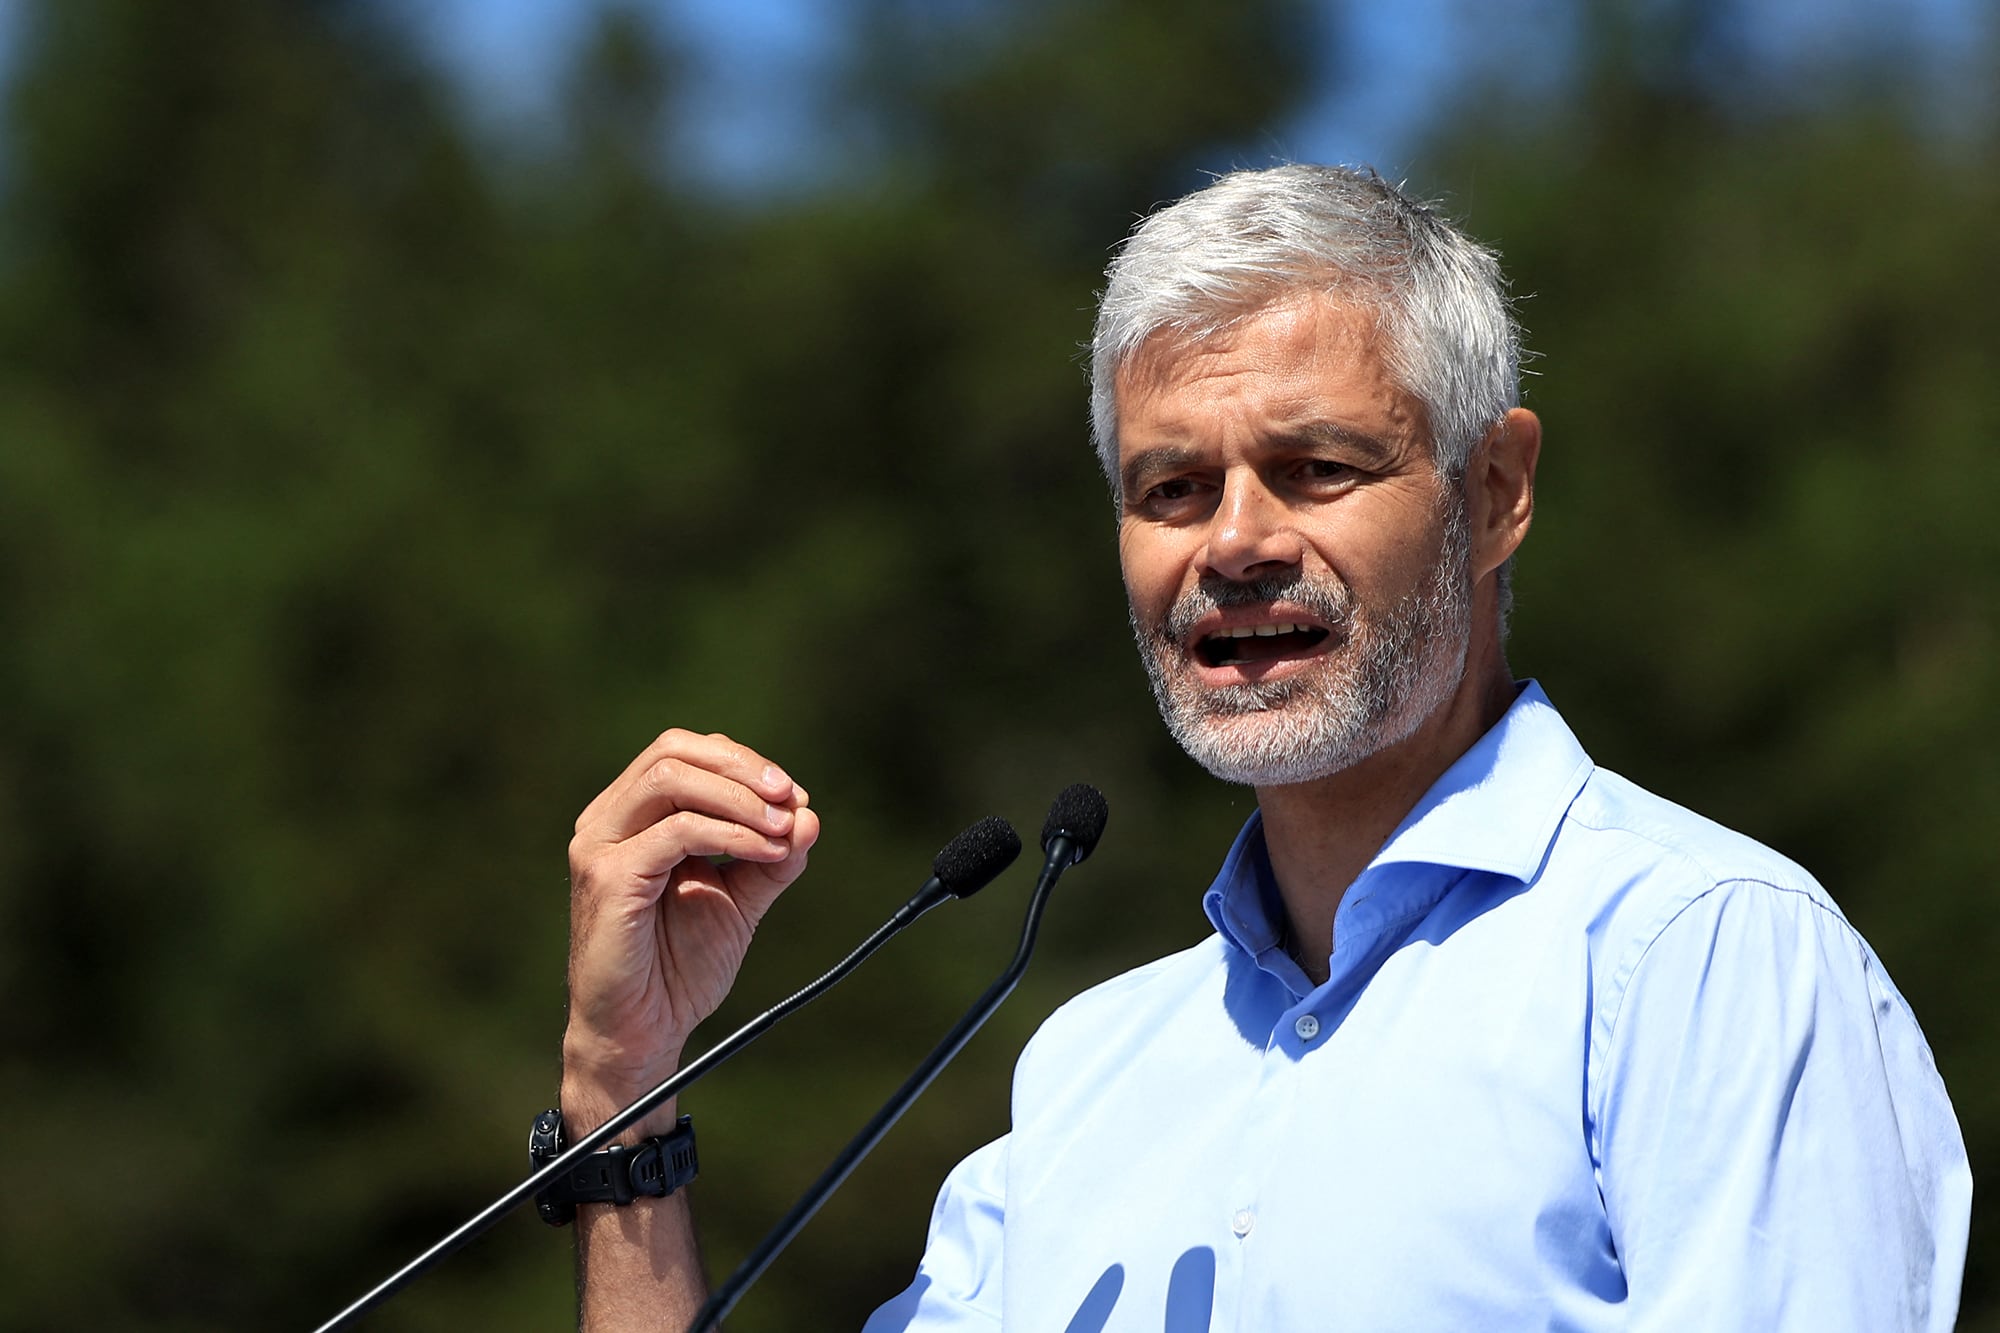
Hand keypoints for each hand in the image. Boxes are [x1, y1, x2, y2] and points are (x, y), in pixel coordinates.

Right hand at [562, 730, 819, 1129]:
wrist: (644, 1033)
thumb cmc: (679, 967)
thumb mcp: (740, 900)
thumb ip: (772, 858)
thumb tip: (809, 815)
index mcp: (631, 817)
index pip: (685, 752)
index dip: (744, 764)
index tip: (795, 797)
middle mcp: (607, 821)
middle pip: (674, 750)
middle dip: (742, 768)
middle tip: (792, 799)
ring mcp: (601, 846)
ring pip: (672, 779)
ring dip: (740, 797)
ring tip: (783, 829)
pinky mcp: (608, 878)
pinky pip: (677, 831)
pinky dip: (731, 834)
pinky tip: (766, 852)